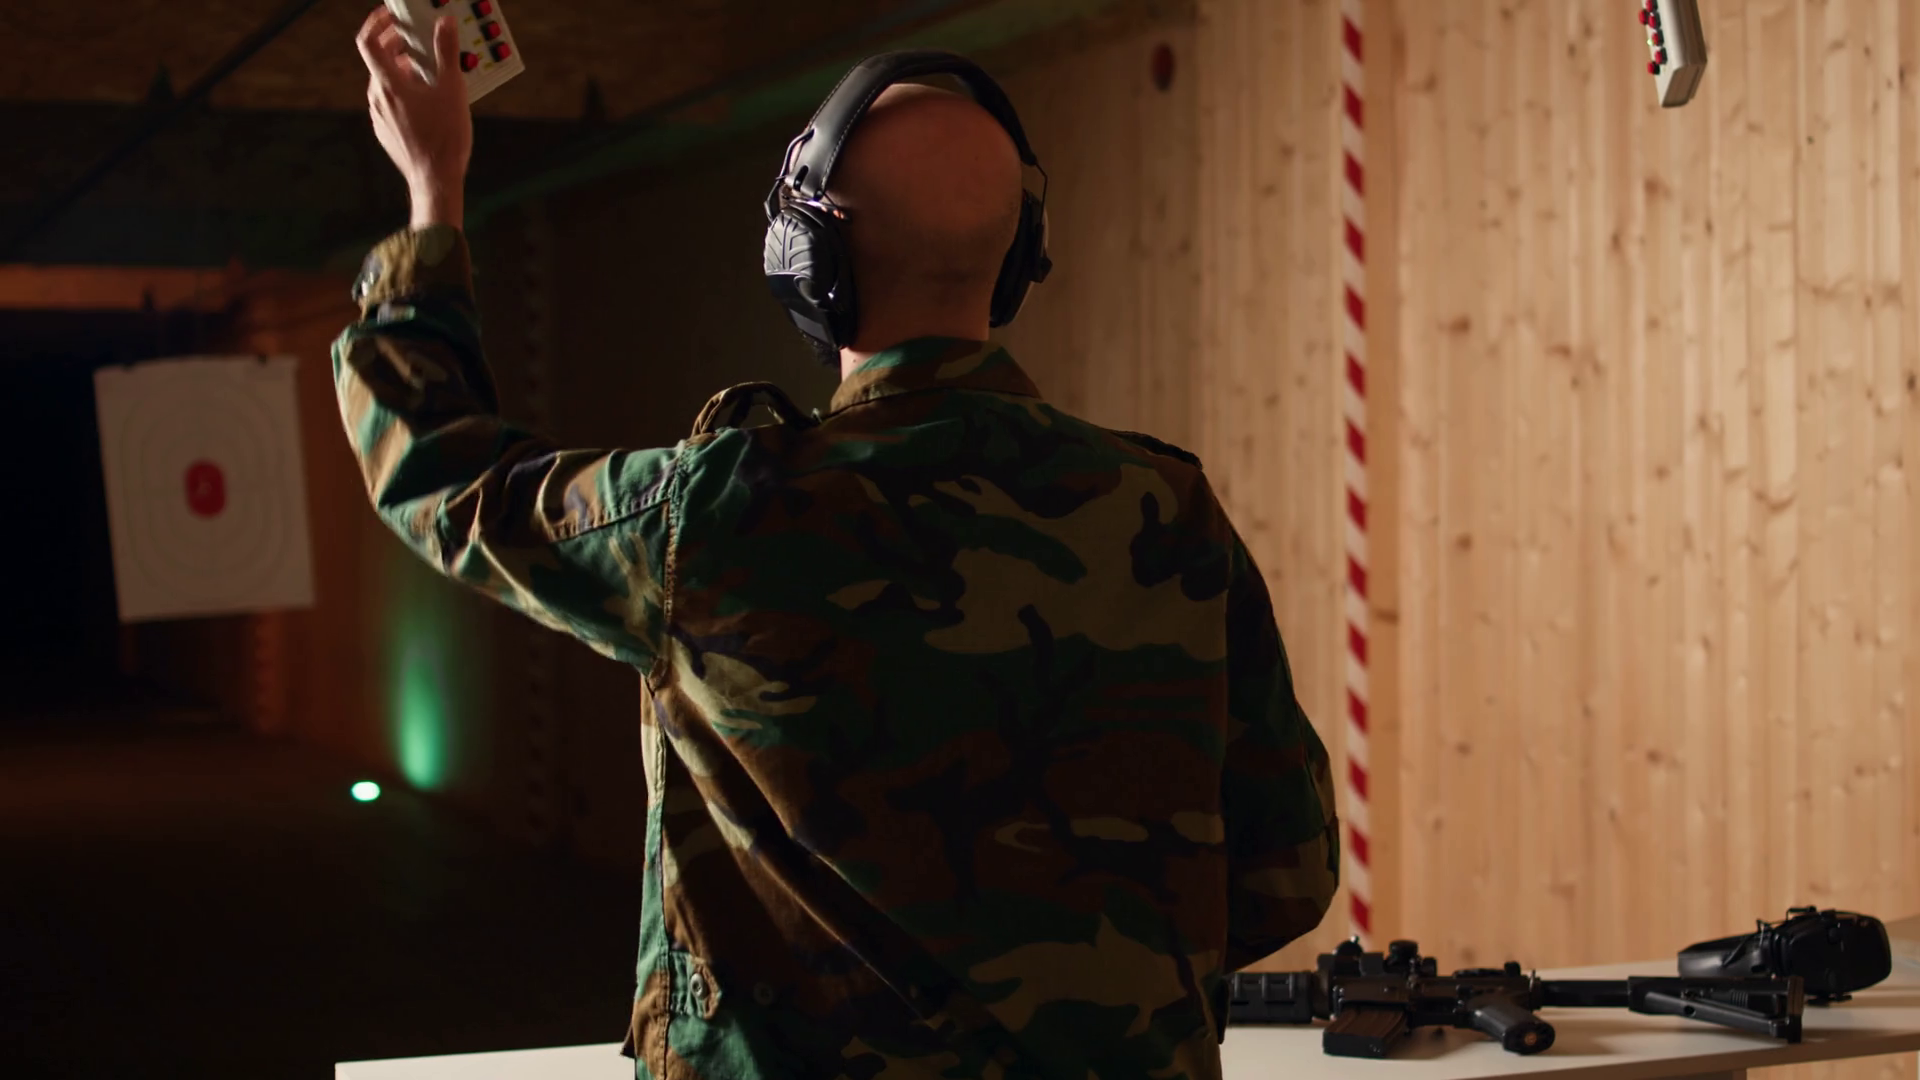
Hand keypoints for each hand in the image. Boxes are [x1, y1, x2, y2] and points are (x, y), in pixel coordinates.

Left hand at [356, 8, 472, 228]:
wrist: (436, 179)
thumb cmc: (444, 138)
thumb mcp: (452, 90)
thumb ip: (447, 52)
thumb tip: (445, 23)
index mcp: (389, 85)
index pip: (368, 42)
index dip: (377, 23)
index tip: (391, 16)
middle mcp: (378, 99)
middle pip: (380, 62)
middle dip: (398, 46)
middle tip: (418, 41)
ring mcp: (380, 117)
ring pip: (386, 83)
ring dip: (404, 72)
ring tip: (430, 74)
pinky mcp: (386, 131)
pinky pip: (391, 103)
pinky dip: (405, 93)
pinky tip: (428, 101)